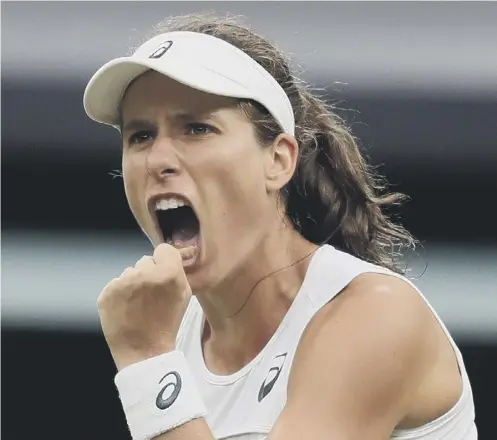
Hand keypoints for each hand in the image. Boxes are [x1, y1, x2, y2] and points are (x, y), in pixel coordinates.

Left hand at [97, 243, 191, 370]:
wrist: (144, 351)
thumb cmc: (167, 323)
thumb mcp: (184, 295)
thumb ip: (178, 272)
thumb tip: (170, 256)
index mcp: (168, 273)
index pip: (164, 249)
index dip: (165, 260)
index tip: (163, 272)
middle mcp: (144, 273)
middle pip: (146, 260)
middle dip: (149, 272)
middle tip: (151, 293)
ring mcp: (123, 283)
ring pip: (130, 272)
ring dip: (134, 283)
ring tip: (138, 303)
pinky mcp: (106, 293)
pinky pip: (116, 284)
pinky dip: (120, 294)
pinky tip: (126, 308)